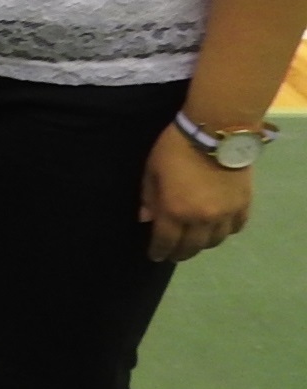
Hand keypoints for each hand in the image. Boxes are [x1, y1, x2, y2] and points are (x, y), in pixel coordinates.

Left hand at [140, 124, 252, 262]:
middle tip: (174, 253)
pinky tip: (218, 229)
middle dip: (180, 253)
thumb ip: (148, 197)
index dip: (159, 251)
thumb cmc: (175, 147)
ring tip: (195, 242)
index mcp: (175, 211)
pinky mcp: (243, 205)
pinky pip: (235, 228)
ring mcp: (225, 214)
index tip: (156, 256)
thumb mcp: (152, 169)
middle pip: (192, 247)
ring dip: (202, 244)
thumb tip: (145, 218)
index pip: (166, 241)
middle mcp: (201, 219)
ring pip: (215, 241)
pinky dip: (225, 232)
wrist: (215, 132)